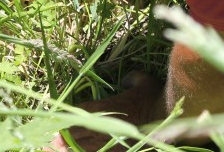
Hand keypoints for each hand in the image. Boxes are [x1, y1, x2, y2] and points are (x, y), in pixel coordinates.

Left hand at [49, 72, 165, 150]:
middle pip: (76, 133)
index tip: (60, 119)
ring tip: (62, 147)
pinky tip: (83, 151)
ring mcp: (111, 142)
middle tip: (54, 138)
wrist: (168, 118)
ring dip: (72, 147)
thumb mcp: (142, 81)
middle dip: (65, 135)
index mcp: (105, 108)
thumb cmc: (154, 97)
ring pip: (83, 147)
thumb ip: (131, 79)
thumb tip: (126, 81)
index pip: (78, 112)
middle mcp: (104, 126)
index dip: (67, 116)